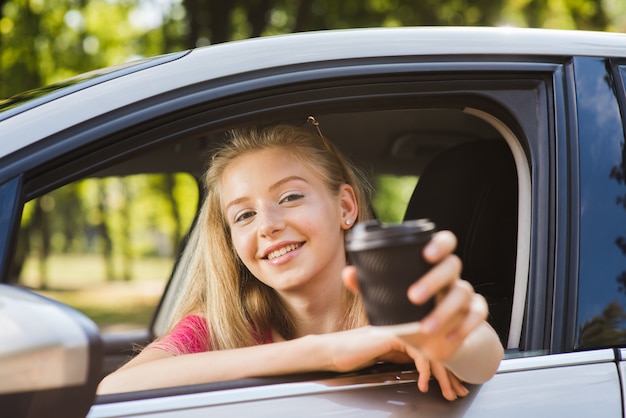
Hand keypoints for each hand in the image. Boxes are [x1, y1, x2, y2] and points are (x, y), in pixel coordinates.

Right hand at [317, 326, 468, 400]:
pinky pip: (418, 353)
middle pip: (437, 350)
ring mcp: (401, 330)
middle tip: (458, 391)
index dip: (447, 367)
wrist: (332, 352)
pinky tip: (423, 384)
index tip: (455, 384)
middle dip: (450, 374)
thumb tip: (426, 367)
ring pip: (432, 352)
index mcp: (406, 332)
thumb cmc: (355, 355)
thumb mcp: (387, 357)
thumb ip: (405, 356)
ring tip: (447, 393)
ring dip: (442, 376)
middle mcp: (406, 328)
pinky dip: (424, 371)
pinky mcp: (394, 335)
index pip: (434, 348)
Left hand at [342, 230, 488, 397]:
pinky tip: (450, 337)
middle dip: (433, 280)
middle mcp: (451, 277)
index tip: (426, 254)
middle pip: (453, 266)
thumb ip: (369, 286)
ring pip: (463, 293)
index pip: (444, 243)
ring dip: (444, 311)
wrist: (434, 341)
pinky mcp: (475, 314)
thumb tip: (348, 272)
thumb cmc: (410, 314)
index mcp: (432, 265)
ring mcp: (465, 294)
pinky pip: (478, 315)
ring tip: (425, 327)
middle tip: (413, 296)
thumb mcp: (390, 301)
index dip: (439, 244)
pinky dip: (466, 327)